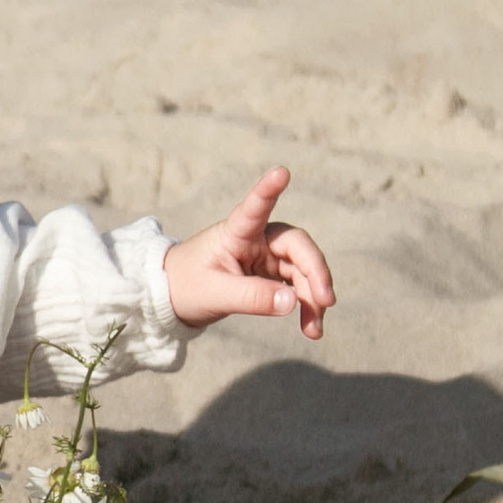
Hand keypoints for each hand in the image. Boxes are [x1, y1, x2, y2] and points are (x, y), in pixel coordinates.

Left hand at [162, 167, 335, 338]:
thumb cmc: (187, 286)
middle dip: (315, 273)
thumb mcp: (216, 295)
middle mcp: (257, 238)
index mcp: (235, 232)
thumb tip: (294, 303)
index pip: (254, 207)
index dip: (267, 190)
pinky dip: (306, 306)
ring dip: (313, 298)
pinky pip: (297, 287)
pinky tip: (311, 328)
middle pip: (297, 246)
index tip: (281, 172)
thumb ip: (252, 298)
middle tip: (326, 301)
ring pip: (303, 270)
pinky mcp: (272, 273)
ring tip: (314, 330)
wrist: (175, 297)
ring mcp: (267, 255)